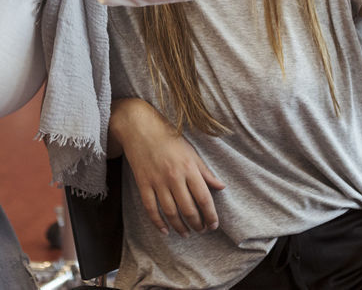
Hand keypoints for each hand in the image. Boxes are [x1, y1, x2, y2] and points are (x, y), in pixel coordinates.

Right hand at [109, 98, 224, 236]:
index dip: (210, 215)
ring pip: (170, 212)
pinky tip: (165, 231)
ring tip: (186, 233)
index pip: (204, 198)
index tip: (214, 225)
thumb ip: (205, 172)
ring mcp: (157, 181)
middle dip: (197, 224)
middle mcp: (174, 176)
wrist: (140, 128)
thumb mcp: (191, 152)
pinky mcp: (143, 184)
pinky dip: (158, 222)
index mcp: (189, 168)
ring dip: (180, 227)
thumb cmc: (169, 138)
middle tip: (201, 230)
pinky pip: (151, 208)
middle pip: (188, 209)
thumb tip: (221, 187)